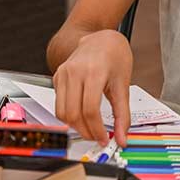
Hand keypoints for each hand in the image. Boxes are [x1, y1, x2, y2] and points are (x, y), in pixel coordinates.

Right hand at [53, 30, 132, 146]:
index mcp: (93, 72)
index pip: (89, 110)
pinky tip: (82, 115)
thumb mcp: (123, 85)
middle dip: (85, 131)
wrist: (101, 39)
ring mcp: (62, 74)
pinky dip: (69, 115)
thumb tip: (122, 137)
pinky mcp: (57, 77)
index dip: (96, 129)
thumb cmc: (114, 57)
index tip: (105, 139)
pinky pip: (59, 103)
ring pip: (61, 111)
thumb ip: (123, 115)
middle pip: (73, 113)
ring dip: (75, 126)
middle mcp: (74, 72)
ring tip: (89, 129)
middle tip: (97, 137)